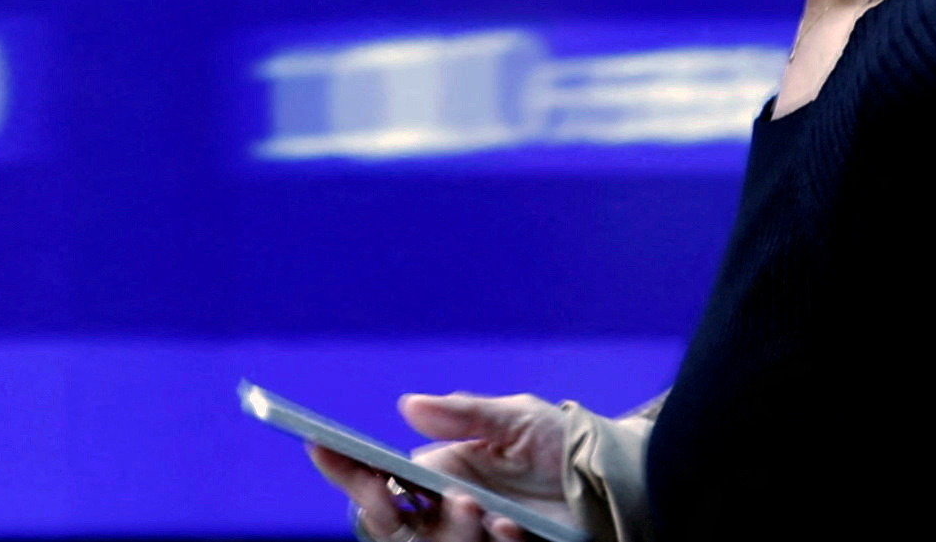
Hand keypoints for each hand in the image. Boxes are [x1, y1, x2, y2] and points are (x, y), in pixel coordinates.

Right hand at [303, 392, 570, 541]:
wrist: (615, 478)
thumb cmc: (561, 443)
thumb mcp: (516, 418)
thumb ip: (465, 414)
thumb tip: (406, 406)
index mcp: (442, 471)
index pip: (381, 476)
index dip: (346, 467)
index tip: (320, 447)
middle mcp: (448, 509)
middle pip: (391, 525)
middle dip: (385, 511)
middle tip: (399, 496)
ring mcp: (473, 537)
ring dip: (446, 532)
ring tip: (476, 506)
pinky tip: (510, 528)